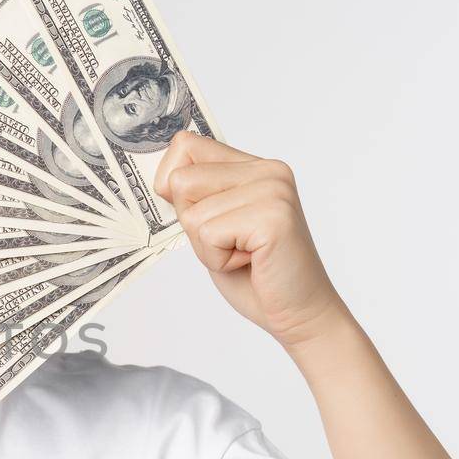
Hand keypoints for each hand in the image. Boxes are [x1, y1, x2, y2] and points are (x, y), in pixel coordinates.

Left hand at [153, 131, 347, 350]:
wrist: (298, 313)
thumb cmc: (254, 274)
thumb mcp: (213, 225)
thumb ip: (193, 196)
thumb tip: (160, 178)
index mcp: (253, 166)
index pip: (185, 145)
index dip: (173, 185)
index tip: (203, 216)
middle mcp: (267, 170)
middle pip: (181, 181)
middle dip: (193, 224)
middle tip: (231, 243)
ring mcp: (273, 190)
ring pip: (192, 213)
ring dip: (207, 247)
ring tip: (243, 254)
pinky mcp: (273, 216)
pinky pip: (208, 234)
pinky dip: (218, 260)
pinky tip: (251, 262)